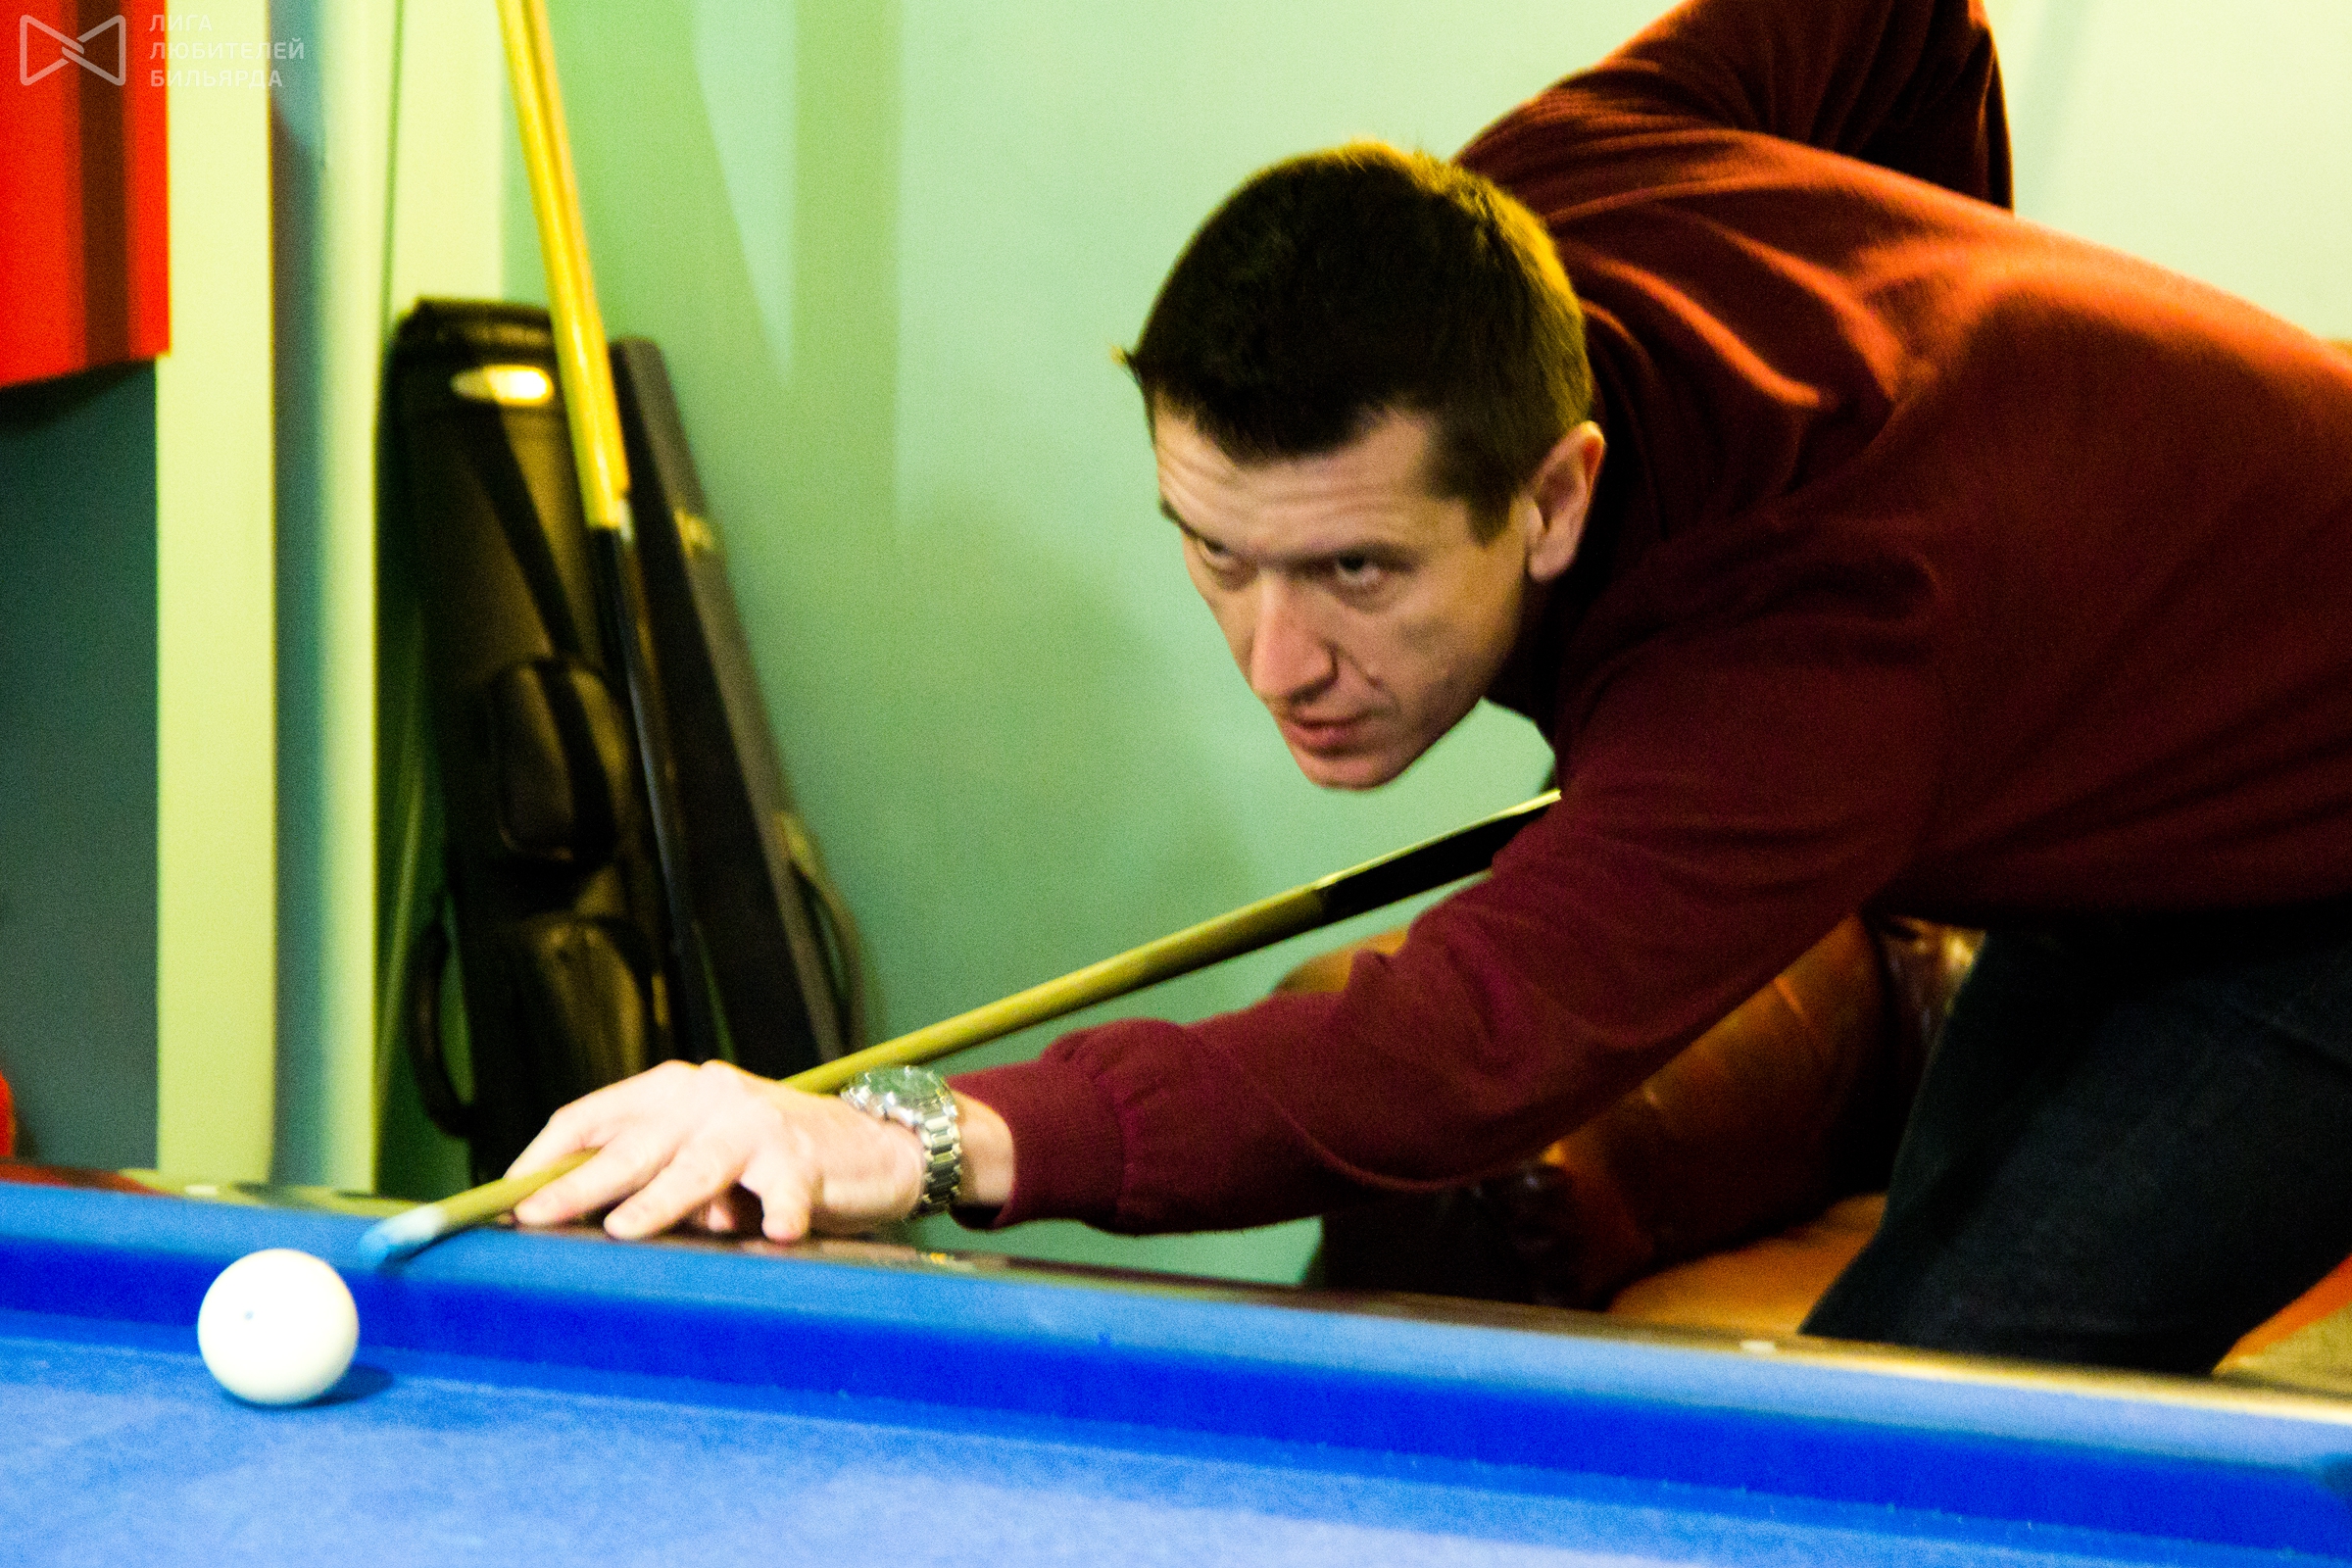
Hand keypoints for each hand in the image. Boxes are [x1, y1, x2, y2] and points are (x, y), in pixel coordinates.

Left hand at [507, 1059, 929, 1241]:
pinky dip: (780, 1213)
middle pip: (631, 1144)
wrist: (872, 1148)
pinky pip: (783, 1190)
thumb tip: (568, 1220)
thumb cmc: (771, 1161)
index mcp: (671, 1091)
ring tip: (624, 1230)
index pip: (590, 1117)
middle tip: (535, 1217)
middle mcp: (707, 1096)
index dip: (543, 1159)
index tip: (505, 1200)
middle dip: (577, 1185)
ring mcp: (755, 1123)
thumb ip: (649, 1178)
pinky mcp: (804, 1156)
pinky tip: (778, 1233)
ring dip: (659, 1200)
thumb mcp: (701, 1157)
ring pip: (695, 1165)